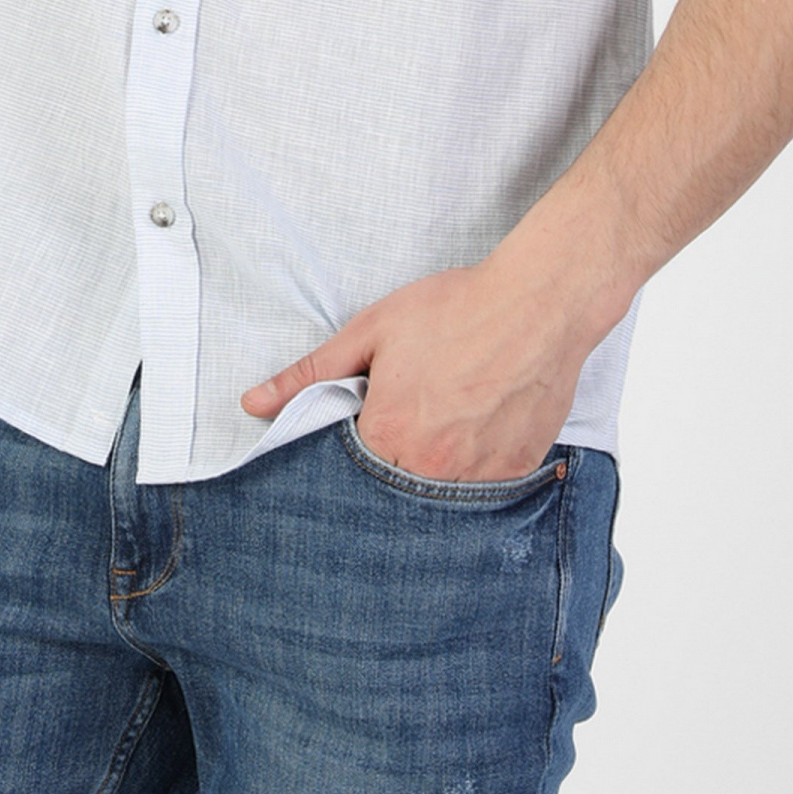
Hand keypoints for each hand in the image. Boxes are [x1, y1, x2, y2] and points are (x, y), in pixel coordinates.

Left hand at [238, 256, 601, 481]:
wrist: (538, 303)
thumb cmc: (455, 310)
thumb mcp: (370, 332)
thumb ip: (309, 375)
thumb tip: (253, 404)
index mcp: (387, 436)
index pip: (348, 469)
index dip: (354, 442)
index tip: (368, 419)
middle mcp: (431, 468)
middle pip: (393, 484)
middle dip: (393, 455)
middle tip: (416, 408)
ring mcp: (478, 476)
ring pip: (440, 490)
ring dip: (434, 462)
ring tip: (448, 412)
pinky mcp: (517, 471)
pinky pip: (483, 485)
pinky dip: (475, 462)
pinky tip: (479, 422)